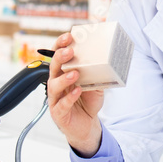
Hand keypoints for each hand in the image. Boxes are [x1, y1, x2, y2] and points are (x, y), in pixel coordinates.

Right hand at [47, 31, 104, 156]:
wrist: (87, 125)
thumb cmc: (88, 102)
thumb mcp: (96, 84)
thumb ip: (98, 73)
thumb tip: (109, 58)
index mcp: (63, 74)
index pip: (57, 56)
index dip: (60, 45)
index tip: (68, 36)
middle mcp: (56, 84)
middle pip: (53, 68)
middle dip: (60, 58)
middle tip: (69, 51)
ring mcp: (56, 99)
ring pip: (54, 85)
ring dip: (64, 78)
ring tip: (75, 73)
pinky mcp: (59, 113)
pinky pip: (62, 104)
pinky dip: (69, 97)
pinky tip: (78, 91)